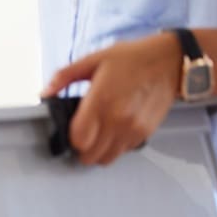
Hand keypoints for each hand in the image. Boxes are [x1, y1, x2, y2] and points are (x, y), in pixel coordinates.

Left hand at [41, 32, 182, 164]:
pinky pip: (123, 151)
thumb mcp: (94, 59)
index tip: (72, 129)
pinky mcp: (145, 132)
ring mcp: (133, 128)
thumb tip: (45, 92)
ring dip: (98, 151)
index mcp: (101, 100)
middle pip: (90, 155)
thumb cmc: (133, 58)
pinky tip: (115, 131)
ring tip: (98, 135)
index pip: (78, 139)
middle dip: (82, 148)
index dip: (71, 138)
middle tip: (83, 134)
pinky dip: (116, 147)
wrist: (172, 60)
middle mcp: (117, 119)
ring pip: (107, 158)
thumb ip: (64, 76)